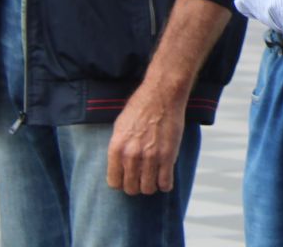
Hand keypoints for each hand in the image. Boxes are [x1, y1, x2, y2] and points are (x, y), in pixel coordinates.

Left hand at [105, 79, 185, 194]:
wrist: (162, 94)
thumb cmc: (141, 107)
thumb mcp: (120, 127)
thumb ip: (119, 149)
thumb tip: (120, 165)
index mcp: (116, 149)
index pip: (114, 182)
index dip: (122, 182)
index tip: (128, 178)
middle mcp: (131, 156)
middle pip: (131, 188)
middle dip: (136, 186)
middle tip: (142, 179)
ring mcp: (151, 157)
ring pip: (148, 188)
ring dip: (151, 186)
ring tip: (154, 179)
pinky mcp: (168, 155)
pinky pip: (166, 182)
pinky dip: (166, 185)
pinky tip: (166, 179)